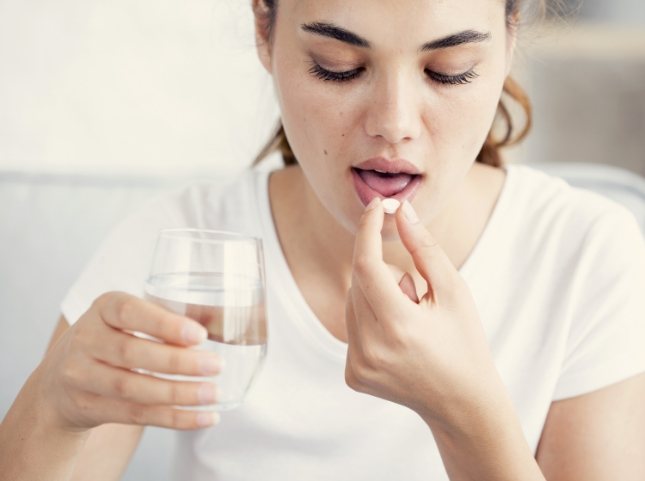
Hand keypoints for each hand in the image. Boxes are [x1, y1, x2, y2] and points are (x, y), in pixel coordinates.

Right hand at [32, 292, 222, 431]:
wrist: (60, 380)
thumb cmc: (113, 338)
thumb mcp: (129, 318)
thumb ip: (165, 318)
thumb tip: (220, 323)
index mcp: (103, 308)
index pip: (129, 312)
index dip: (165, 324)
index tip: (200, 334)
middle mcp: (86, 339)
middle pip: (132, 353)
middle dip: (178, 362)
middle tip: (216, 365)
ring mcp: (82, 376)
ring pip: (133, 388)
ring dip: (179, 393)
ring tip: (214, 393)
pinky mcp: (89, 408)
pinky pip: (136, 416)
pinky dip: (174, 418)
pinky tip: (203, 417)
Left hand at [345, 198, 503, 427]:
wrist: (462, 404)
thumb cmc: (465, 342)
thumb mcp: (454, 291)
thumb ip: (424, 248)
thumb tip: (400, 211)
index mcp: (399, 327)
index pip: (366, 265)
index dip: (368, 230)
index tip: (377, 207)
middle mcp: (371, 349)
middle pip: (358, 282)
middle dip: (382, 272)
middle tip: (416, 295)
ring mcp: (358, 366)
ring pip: (352, 303)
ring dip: (376, 297)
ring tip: (410, 321)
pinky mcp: (352, 375)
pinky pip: (352, 327)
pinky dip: (370, 320)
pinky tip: (399, 340)